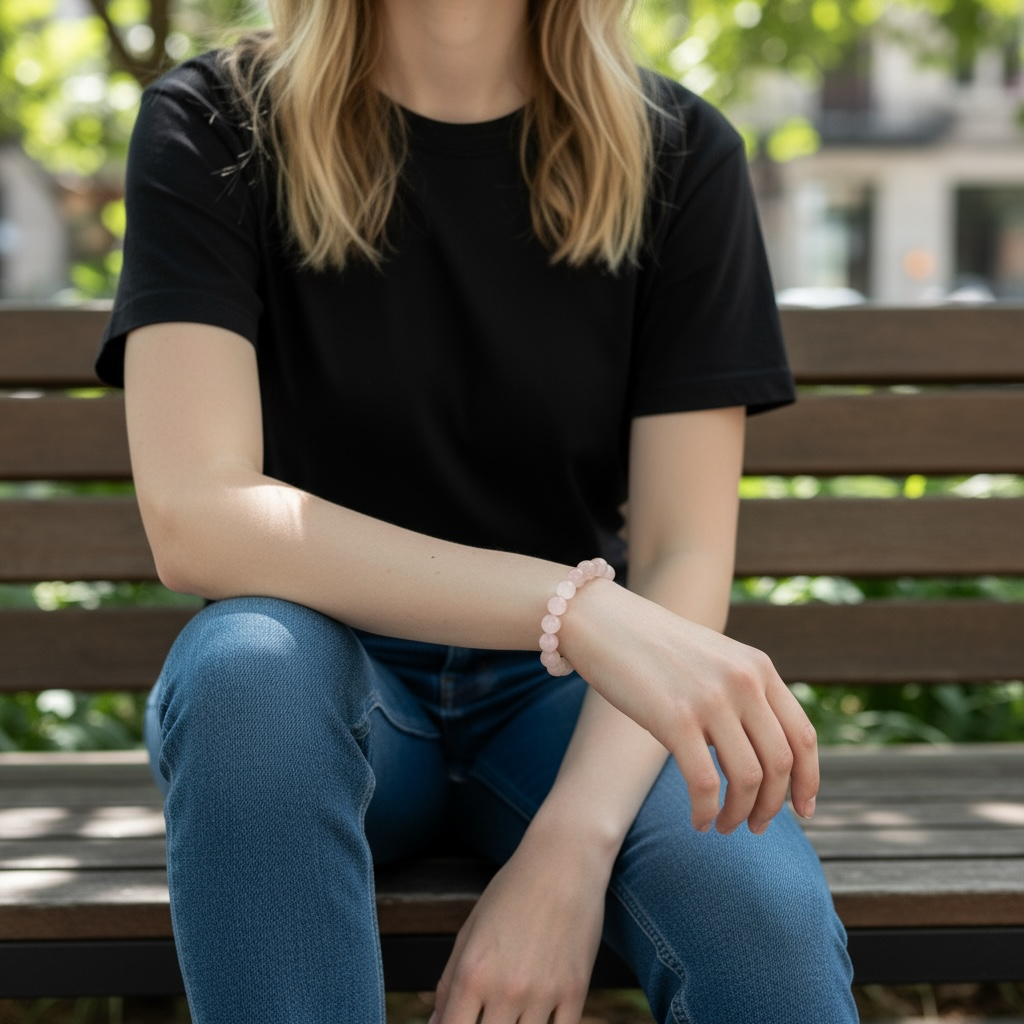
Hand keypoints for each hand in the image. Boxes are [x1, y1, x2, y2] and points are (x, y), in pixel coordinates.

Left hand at [430, 822, 607, 1023]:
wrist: (564, 860)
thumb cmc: (512, 890)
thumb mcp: (470, 930)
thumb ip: (448, 982)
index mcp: (472, 972)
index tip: (459, 1022)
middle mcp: (505, 988)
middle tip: (488, 1011)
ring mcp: (543, 992)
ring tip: (511, 1010)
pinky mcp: (576, 991)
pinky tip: (538, 1017)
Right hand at [560, 580, 817, 834]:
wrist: (602, 620)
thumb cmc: (653, 646)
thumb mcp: (714, 659)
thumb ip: (743, 694)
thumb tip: (760, 752)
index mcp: (759, 667)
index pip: (803, 736)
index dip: (809, 780)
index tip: (803, 810)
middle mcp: (744, 681)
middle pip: (781, 764)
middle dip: (773, 806)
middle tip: (755, 826)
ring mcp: (711, 699)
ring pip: (749, 779)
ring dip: (740, 814)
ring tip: (725, 825)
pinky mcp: (675, 719)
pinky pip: (706, 784)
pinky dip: (707, 813)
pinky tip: (699, 821)